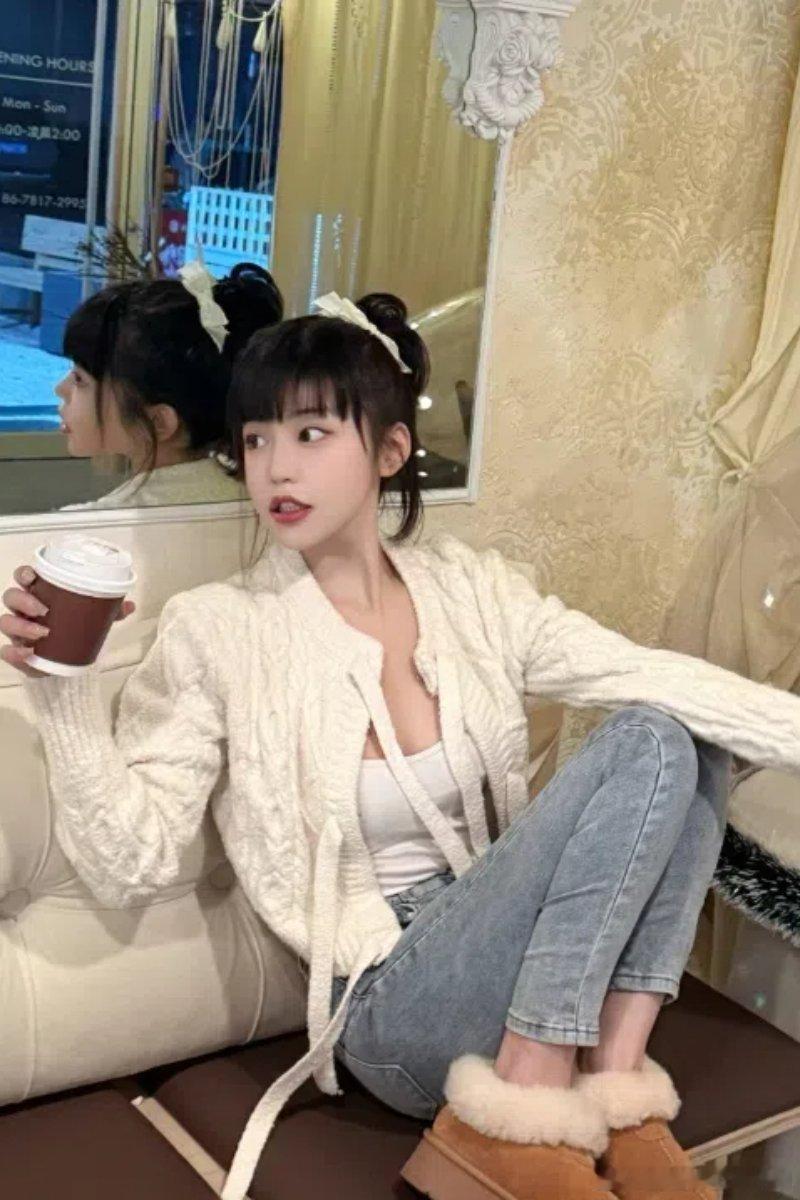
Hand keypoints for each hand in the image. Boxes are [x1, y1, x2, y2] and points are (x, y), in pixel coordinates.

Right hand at [0, 566, 135, 678]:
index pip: (23, 577)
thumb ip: (108, 611)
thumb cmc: (75, 630)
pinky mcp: (17, 653)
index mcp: (38, 594)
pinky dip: (13, 653)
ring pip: (5, 622)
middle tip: (43, 610)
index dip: (24, 574)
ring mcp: (17, 631)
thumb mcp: (93, 619)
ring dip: (21, 626)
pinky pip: (6, 651)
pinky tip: (27, 654)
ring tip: (43, 633)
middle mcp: (23, 610)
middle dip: (23, 600)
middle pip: (11, 597)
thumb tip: (130, 605)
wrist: (69, 661)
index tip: (33, 577)